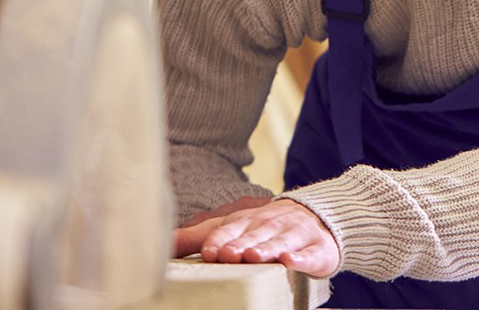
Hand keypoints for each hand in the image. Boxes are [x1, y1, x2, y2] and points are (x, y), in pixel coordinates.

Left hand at [173, 198, 339, 277]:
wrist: (317, 217)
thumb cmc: (265, 228)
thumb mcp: (232, 228)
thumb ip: (198, 236)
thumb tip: (161, 243)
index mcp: (248, 220)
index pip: (231, 228)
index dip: (219, 239)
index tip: (207, 250)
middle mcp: (271, 224)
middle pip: (255, 234)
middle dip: (241, 244)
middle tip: (228, 254)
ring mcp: (296, 235)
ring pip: (281, 241)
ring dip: (268, 248)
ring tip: (255, 256)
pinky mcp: (318, 249)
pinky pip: (310, 253)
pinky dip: (301, 258)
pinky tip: (291, 261)